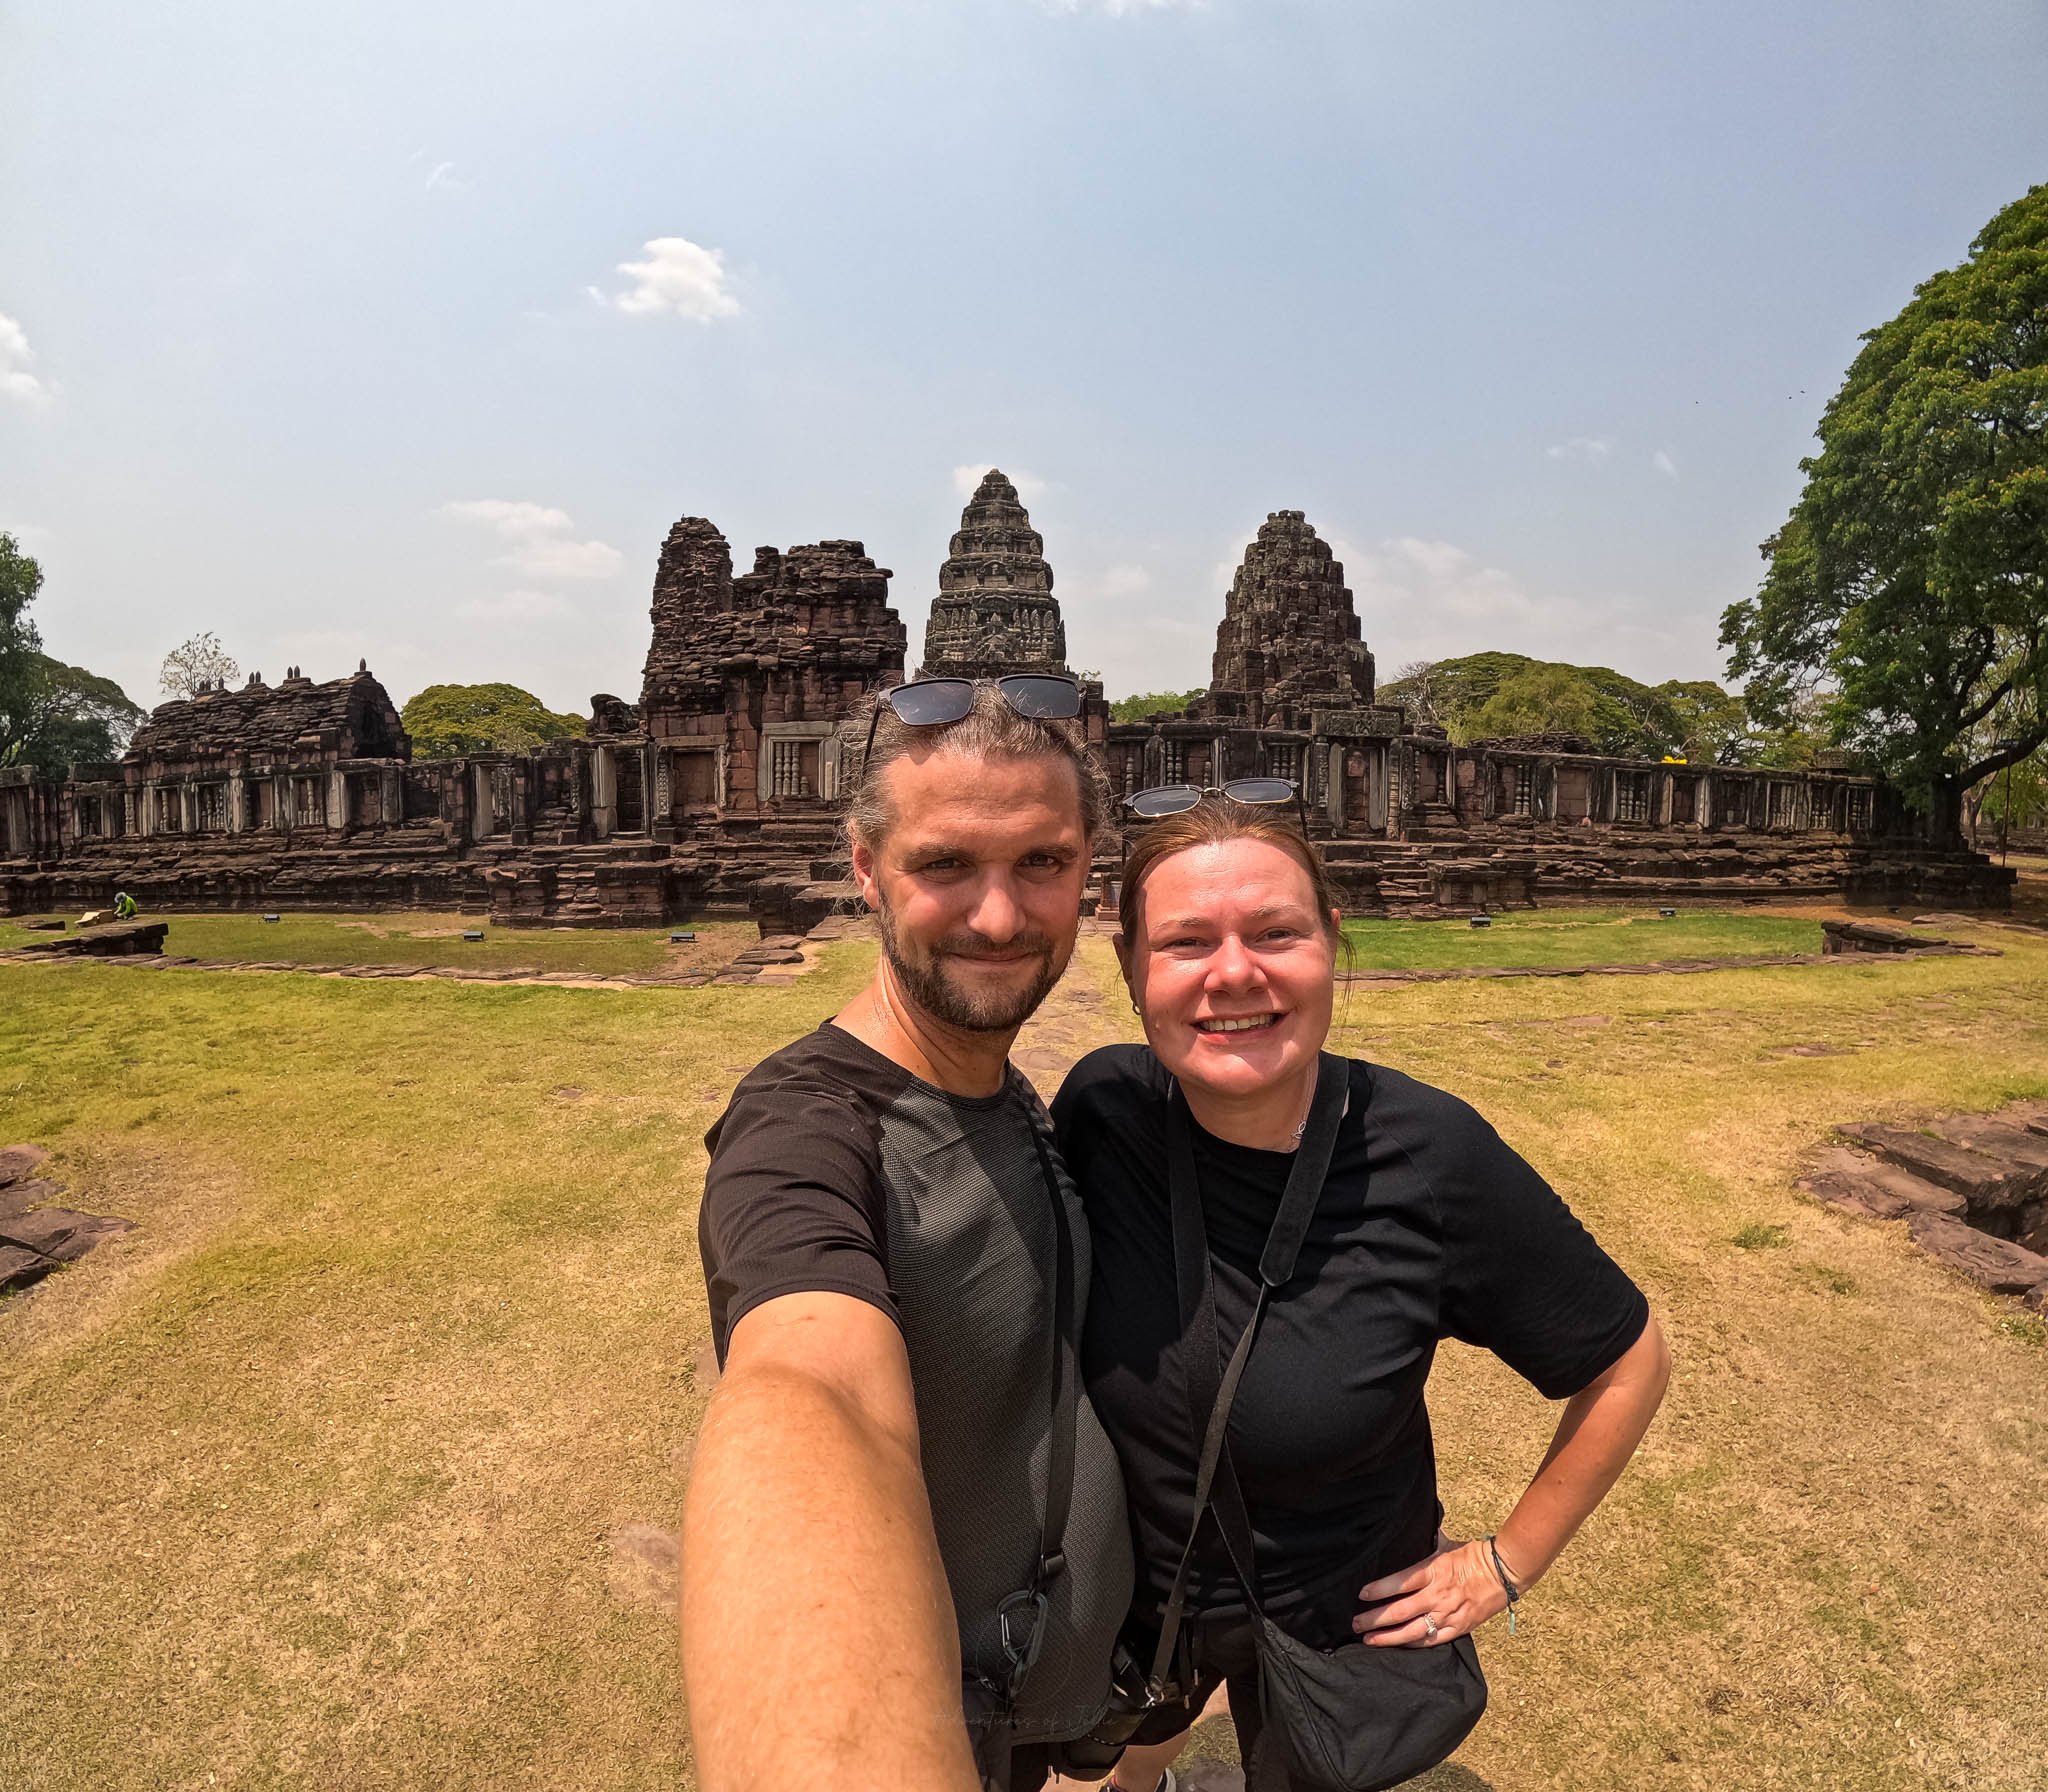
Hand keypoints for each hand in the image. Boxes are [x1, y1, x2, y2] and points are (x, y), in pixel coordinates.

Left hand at [1352, 1537, 1506, 1647]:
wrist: (1503, 1572)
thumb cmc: (1472, 1555)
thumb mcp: (1445, 1543)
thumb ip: (1424, 1540)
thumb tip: (1408, 1526)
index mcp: (1433, 1571)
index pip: (1400, 1582)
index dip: (1379, 1589)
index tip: (1362, 1594)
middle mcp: (1437, 1595)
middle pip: (1400, 1611)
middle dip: (1375, 1618)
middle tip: (1356, 1622)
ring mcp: (1448, 1614)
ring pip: (1412, 1631)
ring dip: (1388, 1637)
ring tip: (1369, 1640)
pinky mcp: (1458, 1627)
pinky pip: (1432, 1640)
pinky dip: (1413, 1644)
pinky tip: (1397, 1646)